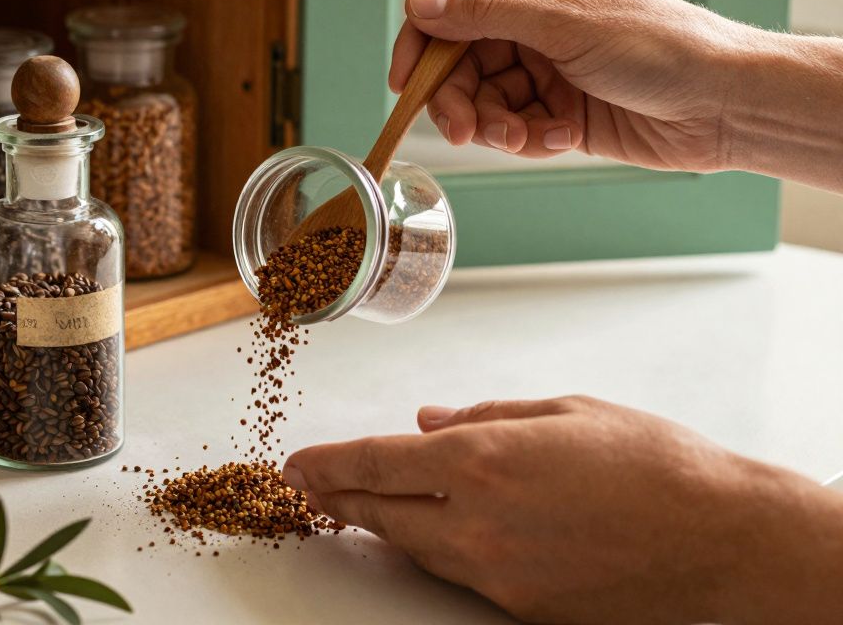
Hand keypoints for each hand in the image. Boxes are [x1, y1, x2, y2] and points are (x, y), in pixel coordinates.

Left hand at [284, 395, 842, 623]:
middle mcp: (477, 521)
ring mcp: (496, 573)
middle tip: (311, 487)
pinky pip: (458, 573)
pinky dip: (435, 548)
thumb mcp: (564, 413)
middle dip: (339, 498)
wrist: (722, 543)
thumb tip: (429, 420)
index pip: (374, 462)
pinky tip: (436, 530)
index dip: (326, 464)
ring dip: (384, 524)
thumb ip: (486, 416)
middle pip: (380, 514)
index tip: (296, 465)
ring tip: (363, 504)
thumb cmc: (654, 466)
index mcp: (483, 459)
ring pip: (414, 547)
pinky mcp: (519, 606)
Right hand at [391, 0, 752, 169]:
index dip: (420, 45)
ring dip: (496, 126)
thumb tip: (420, 4)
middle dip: (458, 101)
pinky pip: (516, 129)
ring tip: (527, 138)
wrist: (723, 105)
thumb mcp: (565, 25)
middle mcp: (536, 24)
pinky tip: (560, 138)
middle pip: (460, 64)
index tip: (402, 85)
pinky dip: (530, 139)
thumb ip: (487, 15)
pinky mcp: (560, 112)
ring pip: (485, 103)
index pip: (453, 9)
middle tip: (464, 132)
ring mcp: (548, 69)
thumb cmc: (662, 46)